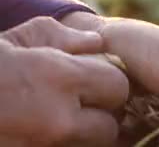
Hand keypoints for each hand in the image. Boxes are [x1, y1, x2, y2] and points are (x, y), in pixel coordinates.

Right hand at [0, 17, 128, 145]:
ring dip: (80, 136)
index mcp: (61, 79)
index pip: (118, 88)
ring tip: (60, 119)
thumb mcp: (25, 37)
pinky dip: (56, 143)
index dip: (110, 84)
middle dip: (101, 118)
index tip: (98, 83)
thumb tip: (99, 43)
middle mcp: (56, 117)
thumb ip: (69, 39)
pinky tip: (41, 131)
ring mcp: (39, 145)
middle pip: (108, 128)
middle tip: (84, 109)